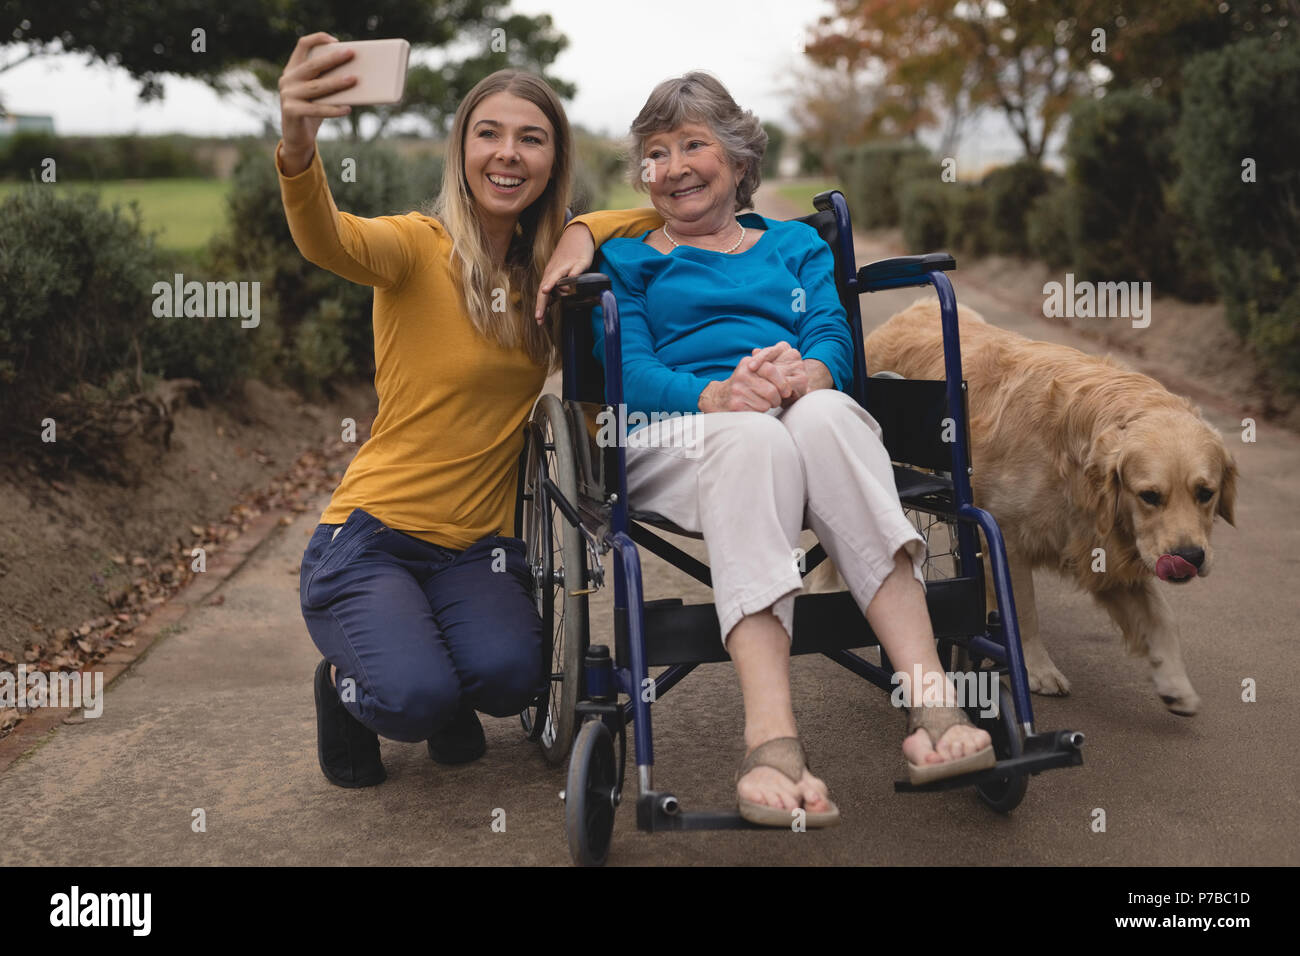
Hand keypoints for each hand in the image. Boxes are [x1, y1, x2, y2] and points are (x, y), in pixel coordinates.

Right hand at [278, 33, 356, 172]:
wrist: (297, 137)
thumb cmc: (312, 110)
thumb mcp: (318, 92)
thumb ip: (327, 80)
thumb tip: (357, 74)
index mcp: (293, 69)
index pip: (302, 45)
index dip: (318, 39)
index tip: (335, 40)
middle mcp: (287, 79)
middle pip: (312, 65)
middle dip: (333, 58)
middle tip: (351, 54)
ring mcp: (287, 95)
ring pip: (316, 87)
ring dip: (337, 82)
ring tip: (354, 79)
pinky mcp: (291, 111)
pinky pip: (316, 109)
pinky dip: (333, 109)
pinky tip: (347, 108)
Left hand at [535, 223, 595, 321]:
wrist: (578, 234)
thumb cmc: (569, 256)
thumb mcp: (561, 273)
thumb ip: (556, 288)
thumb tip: (550, 302)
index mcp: (551, 275)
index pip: (542, 293)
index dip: (540, 307)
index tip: (539, 321)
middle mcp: (555, 270)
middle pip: (546, 287)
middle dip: (542, 302)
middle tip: (539, 317)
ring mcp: (567, 265)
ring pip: (557, 277)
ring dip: (551, 286)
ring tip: (546, 295)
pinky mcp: (579, 261)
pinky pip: (575, 269)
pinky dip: (571, 275)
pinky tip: (570, 281)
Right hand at [700, 347, 790, 412]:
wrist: (719, 398)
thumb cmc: (743, 385)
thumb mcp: (751, 370)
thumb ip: (767, 366)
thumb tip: (789, 361)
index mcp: (747, 364)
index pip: (771, 370)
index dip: (782, 382)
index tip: (786, 391)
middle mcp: (742, 376)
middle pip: (771, 390)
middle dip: (777, 398)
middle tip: (775, 400)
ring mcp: (738, 391)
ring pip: (766, 403)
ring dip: (768, 406)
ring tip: (762, 403)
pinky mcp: (736, 405)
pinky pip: (758, 411)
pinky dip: (760, 412)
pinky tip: (754, 408)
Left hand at [749, 343, 808, 407]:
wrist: (792, 397)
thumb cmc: (775, 381)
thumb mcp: (765, 369)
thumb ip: (761, 360)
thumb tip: (755, 351)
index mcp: (783, 348)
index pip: (770, 351)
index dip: (759, 359)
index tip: (749, 368)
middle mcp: (793, 354)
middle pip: (774, 363)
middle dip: (761, 373)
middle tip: (750, 380)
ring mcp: (799, 366)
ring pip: (779, 375)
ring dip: (769, 384)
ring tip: (758, 391)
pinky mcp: (802, 379)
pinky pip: (785, 384)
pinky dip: (777, 390)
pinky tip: (769, 396)